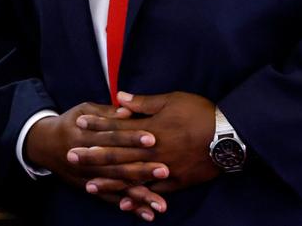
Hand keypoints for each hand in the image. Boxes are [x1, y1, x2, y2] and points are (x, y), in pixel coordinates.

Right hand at [24, 102, 167, 218]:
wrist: (45, 144)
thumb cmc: (71, 122)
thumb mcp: (84, 110)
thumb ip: (107, 112)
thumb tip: (127, 110)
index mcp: (84, 135)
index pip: (111, 136)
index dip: (130, 137)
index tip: (152, 138)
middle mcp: (85, 158)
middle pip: (116, 164)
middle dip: (141, 169)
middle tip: (164, 170)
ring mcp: (87, 176)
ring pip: (116, 186)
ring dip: (139, 195)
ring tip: (161, 203)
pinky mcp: (89, 188)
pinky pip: (111, 199)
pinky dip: (129, 207)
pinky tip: (147, 214)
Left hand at [75, 91, 218, 194]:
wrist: (230, 135)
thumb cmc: (201, 113)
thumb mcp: (172, 100)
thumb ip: (144, 102)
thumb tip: (120, 98)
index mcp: (150, 129)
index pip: (117, 128)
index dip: (97, 126)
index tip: (79, 124)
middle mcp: (153, 151)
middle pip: (118, 154)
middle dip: (93, 156)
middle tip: (71, 157)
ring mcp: (164, 168)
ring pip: (131, 177)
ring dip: (108, 181)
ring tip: (88, 185)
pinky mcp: (176, 182)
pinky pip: (152, 192)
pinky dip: (137, 197)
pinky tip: (122, 202)